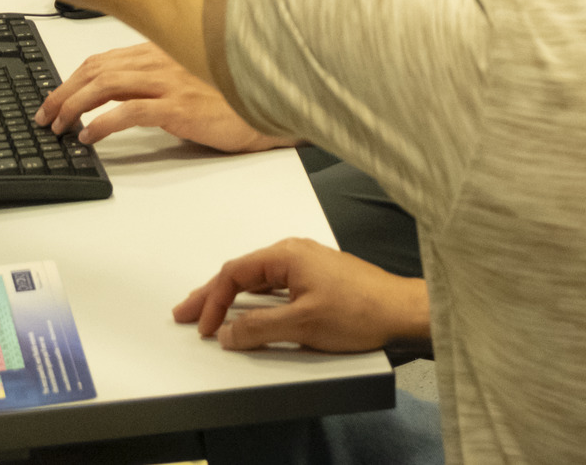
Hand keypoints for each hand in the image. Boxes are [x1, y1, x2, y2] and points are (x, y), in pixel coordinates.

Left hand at [33, 41, 296, 151]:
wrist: (269, 103)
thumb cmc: (231, 94)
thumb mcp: (189, 76)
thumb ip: (158, 76)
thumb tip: (118, 94)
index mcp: (162, 49)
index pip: (103, 58)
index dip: (72, 77)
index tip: (54, 96)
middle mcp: (162, 59)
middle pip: (96, 70)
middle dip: (63, 93)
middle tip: (46, 116)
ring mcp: (170, 81)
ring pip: (105, 86)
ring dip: (74, 107)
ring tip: (60, 127)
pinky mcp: (179, 106)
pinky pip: (128, 112)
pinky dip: (101, 123)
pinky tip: (90, 137)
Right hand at [174, 238, 429, 352]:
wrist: (401, 310)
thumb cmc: (359, 310)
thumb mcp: (302, 324)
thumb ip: (259, 328)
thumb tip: (226, 332)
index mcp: (287, 254)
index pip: (235, 272)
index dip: (214, 300)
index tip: (204, 327)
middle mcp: (294, 253)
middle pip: (241, 272)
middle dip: (212, 294)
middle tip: (184, 313)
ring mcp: (306, 265)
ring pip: (257, 279)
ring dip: (231, 296)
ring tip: (207, 312)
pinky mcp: (316, 279)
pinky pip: (273, 285)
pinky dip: (253, 298)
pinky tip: (246, 310)